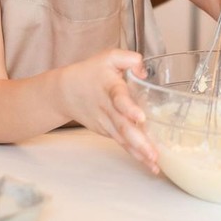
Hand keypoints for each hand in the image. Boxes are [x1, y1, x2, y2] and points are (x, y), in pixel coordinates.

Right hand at [61, 49, 158, 173]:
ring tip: (154, 164)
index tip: (141, 118)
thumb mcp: (109, 57)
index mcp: (110, 88)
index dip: (129, 108)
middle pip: (122, 127)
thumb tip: (145, 73)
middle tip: (153, 154)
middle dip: (139, 142)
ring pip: (123, 139)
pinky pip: (122, 143)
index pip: (119, 99)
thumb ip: (130, 59)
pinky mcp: (106, 132)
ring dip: (139, 153)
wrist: (66, 92)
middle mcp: (108, 109)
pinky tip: (148, 163)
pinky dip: (135, 154)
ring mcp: (106, 123)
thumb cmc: (91, 72)